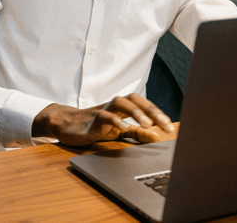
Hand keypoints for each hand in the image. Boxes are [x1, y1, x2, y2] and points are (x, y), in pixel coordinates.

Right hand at [32, 93, 175, 146]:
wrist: (67, 125)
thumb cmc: (96, 126)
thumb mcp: (119, 130)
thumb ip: (136, 132)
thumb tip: (155, 136)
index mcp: (122, 107)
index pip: (143, 103)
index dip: (157, 113)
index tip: (169, 126)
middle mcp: (114, 105)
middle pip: (135, 99)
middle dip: (152, 111)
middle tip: (165, 125)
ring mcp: (103, 110)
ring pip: (120, 103)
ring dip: (136, 112)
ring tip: (147, 124)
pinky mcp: (92, 120)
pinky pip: (104, 116)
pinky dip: (115, 120)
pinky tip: (124, 128)